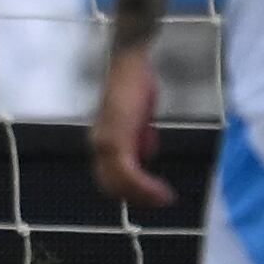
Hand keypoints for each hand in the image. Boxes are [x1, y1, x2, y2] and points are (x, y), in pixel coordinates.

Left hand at [89, 47, 174, 208]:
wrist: (130, 63)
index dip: (130, 191)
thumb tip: (144, 155)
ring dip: (143, 195)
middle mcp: (98, 145)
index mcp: (102, 141)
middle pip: (112, 185)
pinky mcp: (115, 137)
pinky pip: (128, 171)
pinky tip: (161, 191)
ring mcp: (105, 142)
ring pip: (119, 183)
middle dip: (137, 198)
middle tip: (162, 200)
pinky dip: (144, 185)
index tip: (153, 196)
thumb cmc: (134, 87)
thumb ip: (138, 138)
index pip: (109, 178)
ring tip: (165, 198)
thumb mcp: (138, 119)